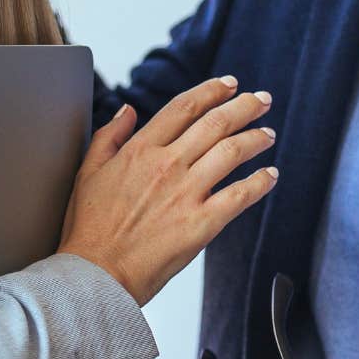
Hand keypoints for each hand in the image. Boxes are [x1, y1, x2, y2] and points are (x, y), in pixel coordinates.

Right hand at [57, 75, 279, 305]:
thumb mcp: (88, 172)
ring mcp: (187, 193)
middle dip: (244, 106)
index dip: (211, 91)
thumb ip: (110, 137)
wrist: (93, 274)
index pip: (184, 108)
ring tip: (268, 134)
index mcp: (140, 150)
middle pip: (216, 123)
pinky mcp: (201, 224)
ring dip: (256, 139)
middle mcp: (167, 165)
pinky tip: (271, 175)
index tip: (229, 84)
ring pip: (232, 152)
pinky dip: (260, 182)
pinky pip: (240, 195)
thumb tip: (128, 111)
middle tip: (261, 101)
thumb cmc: (88, 229)